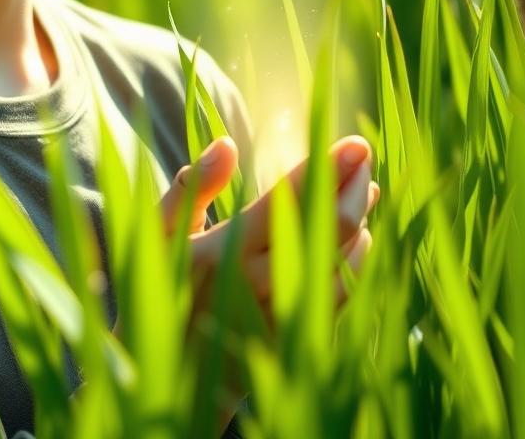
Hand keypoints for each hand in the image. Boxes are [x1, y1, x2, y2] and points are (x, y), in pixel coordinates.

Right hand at [113, 135, 378, 433]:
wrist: (170, 380)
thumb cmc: (163, 291)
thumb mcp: (159, 236)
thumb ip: (192, 188)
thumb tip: (227, 145)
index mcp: (223, 251)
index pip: (289, 200)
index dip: (327, 168)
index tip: (354, 143)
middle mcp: (258, 285)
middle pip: (329, 229)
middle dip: (354, 187)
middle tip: (363, 156)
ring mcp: (282, 318)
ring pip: (344, 264)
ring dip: (361, 222)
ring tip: (365, 190)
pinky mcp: (297, 343)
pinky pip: (342, 298)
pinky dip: (358, 263)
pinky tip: (360, 238)